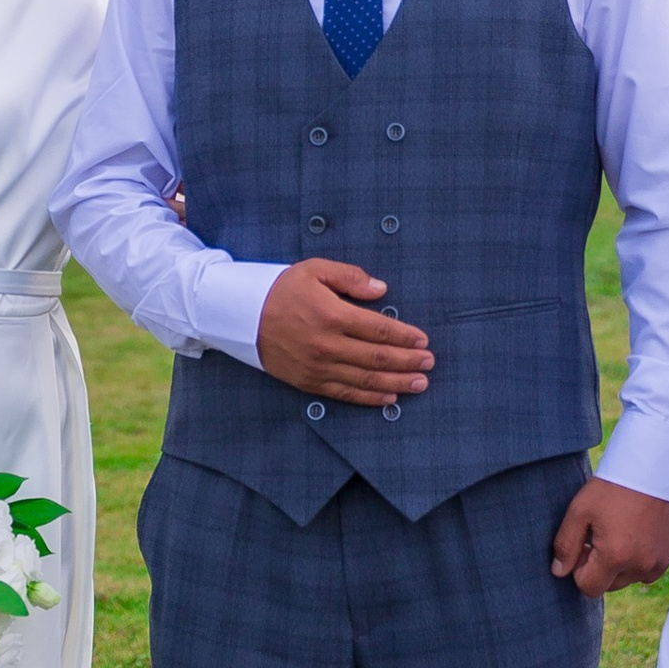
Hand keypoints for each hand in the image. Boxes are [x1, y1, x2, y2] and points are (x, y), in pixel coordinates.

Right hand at [257, 259, 434, 404]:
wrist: (240, 316)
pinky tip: (389, 397)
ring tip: (419, 383)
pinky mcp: (308, 382)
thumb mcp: (314, 270)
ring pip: (365, 380)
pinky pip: (344, 394)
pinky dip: (369, 398)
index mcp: (332, 315)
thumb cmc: (280, 289)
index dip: (405, 336)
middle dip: (407, 361)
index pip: (379, 329)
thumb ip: (350, 277)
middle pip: (377, 357)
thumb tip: (382, 290)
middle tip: (429, 363)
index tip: (423, 340)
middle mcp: (327, 345)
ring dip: (396, 382)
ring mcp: (318, 367)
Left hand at [550, 479, 668, 594]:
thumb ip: (565, 545)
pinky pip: (648, 571)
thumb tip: (559, 572)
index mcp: (615, 557)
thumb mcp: (580, 511)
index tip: (583, 546)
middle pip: (609, 585)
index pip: (589, 587)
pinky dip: (639, 560)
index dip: (579, 570)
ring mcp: (658, 562)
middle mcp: (640, 565)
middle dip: (600, 568)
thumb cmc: (612, 487)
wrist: (652, 468)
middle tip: (599, 537)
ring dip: (620, 565)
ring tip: (618, 533)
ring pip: (629, 578)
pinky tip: (635, 535)